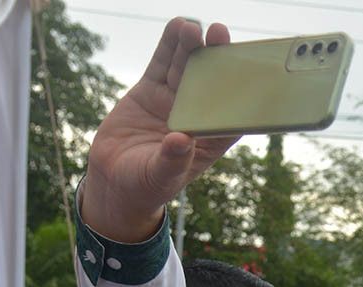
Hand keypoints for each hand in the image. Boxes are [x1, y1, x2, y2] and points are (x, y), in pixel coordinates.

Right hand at [80, 18, 241, 241]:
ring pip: (186, 68)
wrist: (115, 178)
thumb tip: (181, 141)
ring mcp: (174, 101)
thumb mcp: (160, 176)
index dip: (241, 91)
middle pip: (211, 83)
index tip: (247, 70)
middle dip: (216, 58)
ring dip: (191, 47)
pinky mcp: (151, 91)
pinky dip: (169, 46)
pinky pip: (162, 65)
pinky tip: (177, 26)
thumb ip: (172, 160)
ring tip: (194, 27)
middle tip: (220, 32)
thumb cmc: (147, 184)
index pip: (232, 113)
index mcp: (210, 139)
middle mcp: (196, 116)